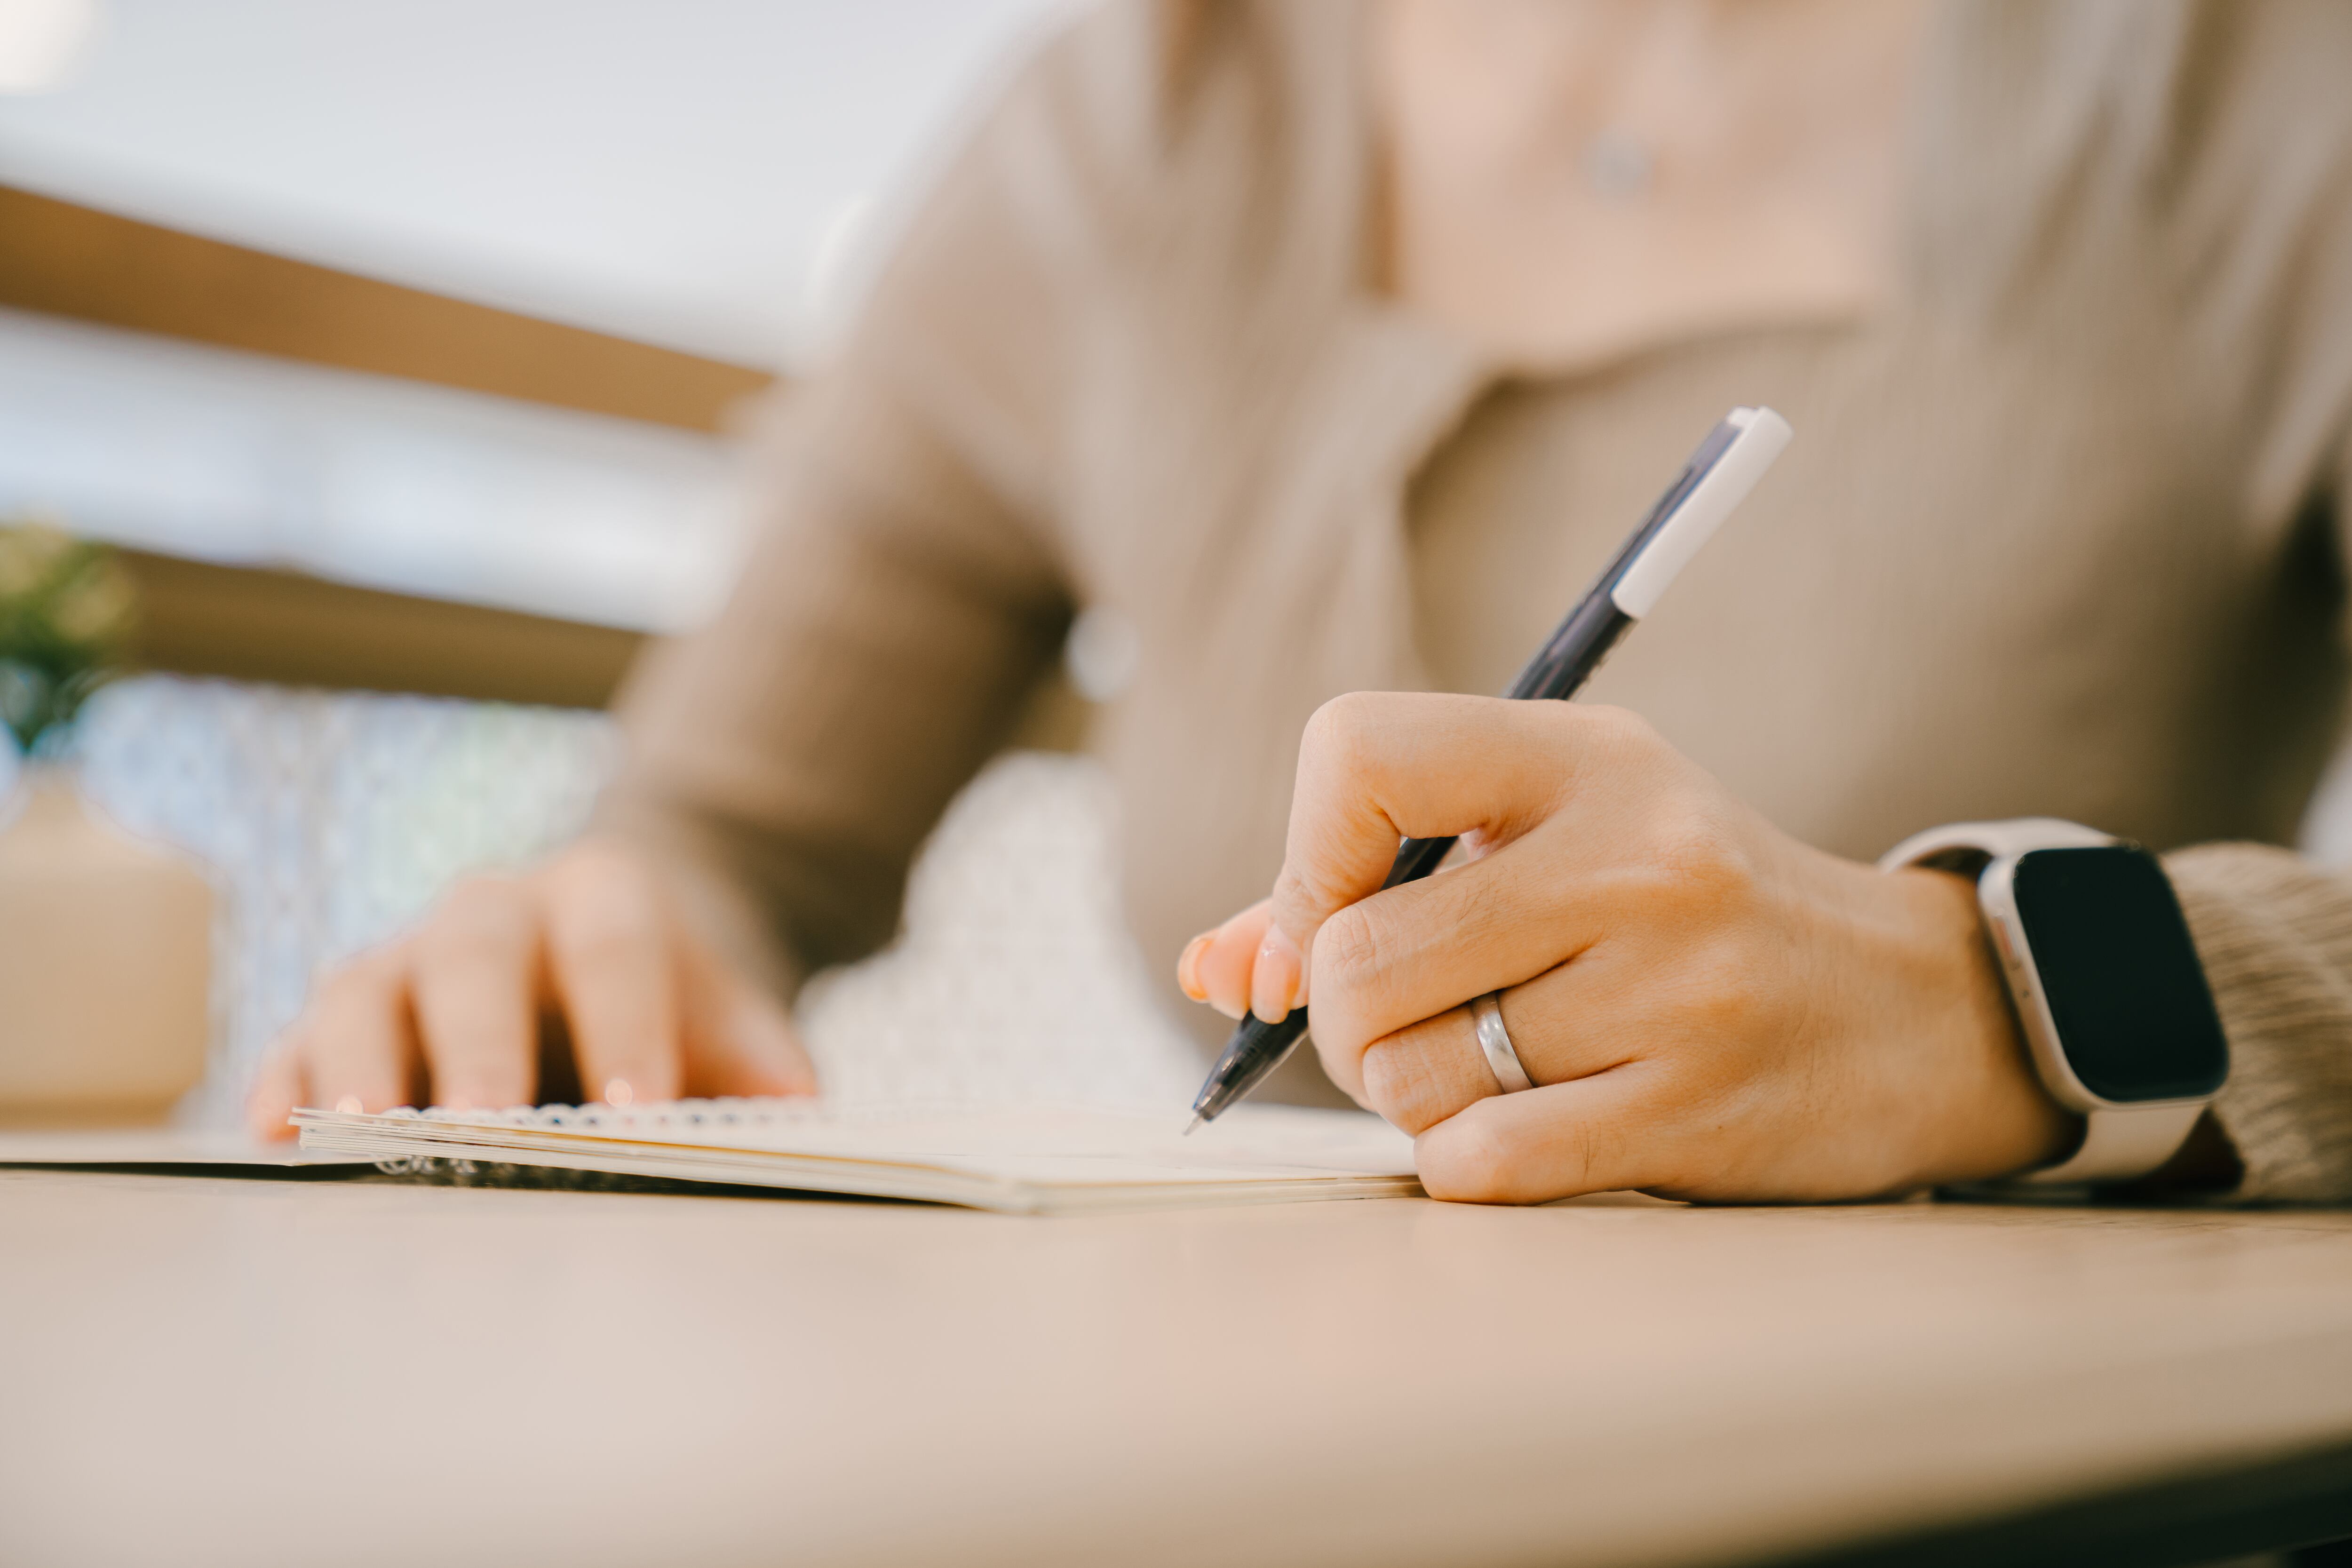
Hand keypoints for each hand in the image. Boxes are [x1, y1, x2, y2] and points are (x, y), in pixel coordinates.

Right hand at [246, 839, 815, 1138]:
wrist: (605, 951)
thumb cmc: (671, 1004)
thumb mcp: (733, 1017)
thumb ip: (769, 1065)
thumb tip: (804, 1117)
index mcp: (603, 894)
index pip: (616, 951)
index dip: (627, 1029)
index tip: (638, 1112)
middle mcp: (494, 909)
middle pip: (476, 959)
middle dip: (480, 1043)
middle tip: (483, 1124)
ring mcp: (409, 954)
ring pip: (368, 987)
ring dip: (362, 1061)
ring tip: (363, 1133)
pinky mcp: (348, 1009)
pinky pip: (299, 1036)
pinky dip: (286, 1082)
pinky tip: (277, 1139)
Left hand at [1176, 693, 2076, 1202]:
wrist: (1908, 1009)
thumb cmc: (1686, 915)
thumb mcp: (1552, 841)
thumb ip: (1362, 889)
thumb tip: (1213, 970)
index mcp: (1582, 759)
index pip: (1355, 756)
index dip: (1302, 860)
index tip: (1333, 914)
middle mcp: (1629, 857)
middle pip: (1354, 960)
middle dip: (1343, 1016)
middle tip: (1413, 1016)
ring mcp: (1669, 986)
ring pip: (1406, 1074)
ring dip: (1412, 1093)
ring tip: (1496, 1063)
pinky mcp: (1690, 1109)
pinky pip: (1477, 1162)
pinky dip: (1467, 1160)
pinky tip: (1531, 1124)